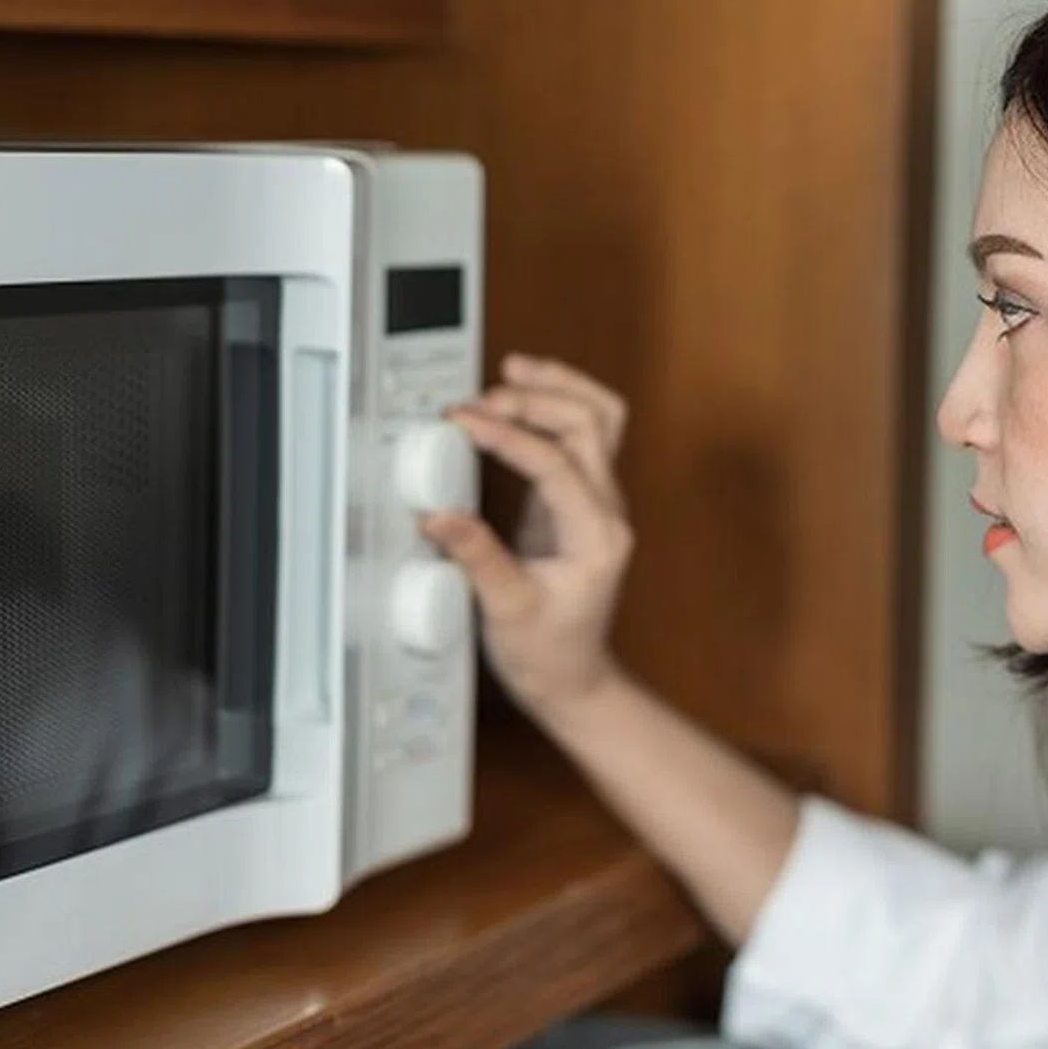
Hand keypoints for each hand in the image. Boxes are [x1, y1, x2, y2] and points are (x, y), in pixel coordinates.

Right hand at [422, 353, 632, 718]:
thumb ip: (476, 559)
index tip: (464, 421)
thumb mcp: (506, 610)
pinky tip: (520, 397)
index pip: (557, 462)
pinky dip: (556, 406)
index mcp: (597, 536)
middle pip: (591, 424)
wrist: (574, 679)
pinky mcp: (578, 501)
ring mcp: (598, 502)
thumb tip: (439, 516)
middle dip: (536, 398)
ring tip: (512, 369)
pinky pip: (583, 436)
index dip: (508, 434)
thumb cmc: (551, 654)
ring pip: (599, 420)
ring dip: (558, 387)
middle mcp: (607, 511)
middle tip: (481, 399)